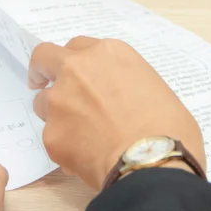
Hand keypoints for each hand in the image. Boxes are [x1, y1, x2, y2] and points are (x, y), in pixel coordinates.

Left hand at [28, 37, 204, 188]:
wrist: (152, 162)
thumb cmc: (168, 128)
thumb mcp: (154, 88)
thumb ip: (124, 84)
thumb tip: (119, 102)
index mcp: (108, 54)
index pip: (78, 47)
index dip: (77, 62)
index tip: (78, 74)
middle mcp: (77, 70)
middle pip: (45, 58)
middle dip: (42, 70)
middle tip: (44, 83)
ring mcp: (59, 101)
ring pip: (43, 102)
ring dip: (56, 113)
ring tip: (81, 135)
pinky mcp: (51, 134)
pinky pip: (53, 138)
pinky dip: (66, 147)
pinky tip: (89, 159)